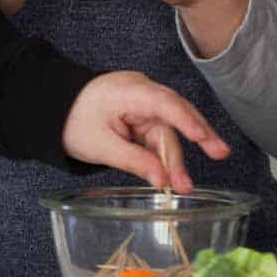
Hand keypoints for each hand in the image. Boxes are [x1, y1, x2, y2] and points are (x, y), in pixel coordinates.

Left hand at [61, 71, 229, 190]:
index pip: (165, 103)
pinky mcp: (144, 113)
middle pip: (174, 114)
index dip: (186, 120)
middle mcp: (142, 91)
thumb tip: (162, 181)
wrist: (56, 109)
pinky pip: (161, 133)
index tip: (202, 137)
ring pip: (169, 129)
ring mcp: (144, 101)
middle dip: (197, 137)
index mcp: (128, 92)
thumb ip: (134, 161)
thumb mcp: (100, 146)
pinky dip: (166, 154)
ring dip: (177, 157)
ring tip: (184, 185)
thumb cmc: (74, 123)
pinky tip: (174, 174)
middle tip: (219, 154)